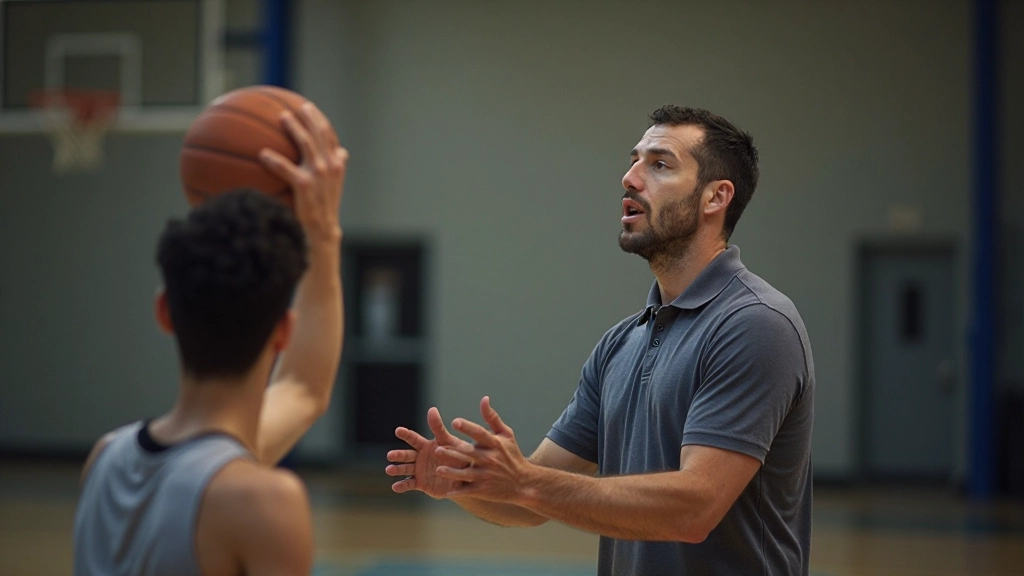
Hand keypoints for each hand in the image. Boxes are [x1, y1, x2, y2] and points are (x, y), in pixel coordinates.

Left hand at [259, 103, 347, 245]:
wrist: (322, 230)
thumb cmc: (325, 207)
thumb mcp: (335, 185)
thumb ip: (337, 166)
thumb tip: (342, 151)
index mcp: (336, 164)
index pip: (330, 136)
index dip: (320, 120)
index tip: (309, 108)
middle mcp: (330, 166)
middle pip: (320, 134)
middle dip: (309, 117)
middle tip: (297, 106)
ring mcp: (318, 174)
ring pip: (306, 144)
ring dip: (295, 128)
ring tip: (282, 117)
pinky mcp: (305, 185)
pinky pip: (286, 168)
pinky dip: (274, 160)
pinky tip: (262, 154)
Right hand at [386, 407, 470, 497]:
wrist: (465, 476)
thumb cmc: (458, 455)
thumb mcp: (449, 441)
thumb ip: (439, 428)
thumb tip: (431, 409)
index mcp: (426, 446)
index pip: (413, 438)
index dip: (406, 434)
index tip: (398, 430)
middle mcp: (420, 457)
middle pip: (406, 455)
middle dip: (398, 455)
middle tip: (390, 455)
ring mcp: (419, 470)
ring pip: (405, 469)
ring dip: (396, 469)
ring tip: (389, 470)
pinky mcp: (421, 483)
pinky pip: (409, 484)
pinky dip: (401, 486)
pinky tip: (395, 487)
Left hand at [434, 397, 531, 503]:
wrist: (523, 482)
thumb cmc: (512, 455)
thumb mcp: (506, 435)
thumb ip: (492, 418)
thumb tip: (484, 399)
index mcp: (494, 444)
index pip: (479, 433)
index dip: (467, 427)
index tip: (454, 422)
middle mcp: (490, 459)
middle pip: (469, 454)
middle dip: (453, 452)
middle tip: (437, 449)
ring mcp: (486, 475)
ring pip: (466, 474)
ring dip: (452, 472)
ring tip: (438, 470)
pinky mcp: (484, 490)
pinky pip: (468, 490)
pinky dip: (458, 491)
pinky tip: (447, 491)